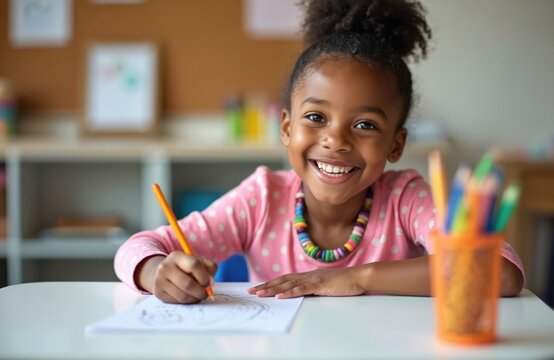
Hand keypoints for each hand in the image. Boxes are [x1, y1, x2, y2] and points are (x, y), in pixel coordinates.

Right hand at [139, 252, 217, 303]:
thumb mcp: (198, 261)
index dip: (204, 277)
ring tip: (198, 296)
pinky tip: (188, 297)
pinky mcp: (158, 293)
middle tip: (205, 294)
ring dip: (194, 299)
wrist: (164, 272)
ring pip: (183, 296)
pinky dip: (186, 302)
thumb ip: (209, 268)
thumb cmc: (186, 267)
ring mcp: (159, 280)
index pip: (194, 265)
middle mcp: (165, 267)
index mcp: (177, 256)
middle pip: (188, 284)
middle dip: (200, 292)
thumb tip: (211, 282)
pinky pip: (177, 302)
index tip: (208, 283)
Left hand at [247, 267, 366, 298]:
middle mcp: (308, 275)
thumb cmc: (345, 283)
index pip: (286, 279)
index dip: (271, 283)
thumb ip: (314, 289)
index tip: (259, 287)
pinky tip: (280, 296)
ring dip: (272, 289)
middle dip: (266, 286)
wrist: (359, 277)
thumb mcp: (326, 286)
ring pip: (288, 284)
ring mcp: (313, 279)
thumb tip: (303, 295)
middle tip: (251, 291)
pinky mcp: (320, 285)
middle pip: (282, 280)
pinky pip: (301, 289)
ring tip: (260, 294)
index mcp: (309, 276)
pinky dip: (289, 292)